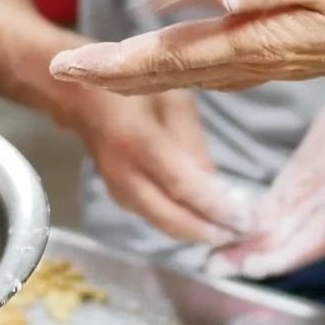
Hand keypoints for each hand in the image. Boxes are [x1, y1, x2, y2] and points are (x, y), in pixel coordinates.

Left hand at [57, 0, 324, 94]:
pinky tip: (175, 68)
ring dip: (141, 75)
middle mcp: (259, 58)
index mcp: (260, 41)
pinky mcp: (289, 54)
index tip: (66, 65)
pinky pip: (218, 68)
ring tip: (99, 71)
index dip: (114, 61)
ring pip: (191, 73)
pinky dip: (182, 71)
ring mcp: (274, 60)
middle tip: (59, 73)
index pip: (170, 56)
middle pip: (169, 73)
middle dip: (112, 74)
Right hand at [60, 87, 252, 246]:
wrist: (78, 96)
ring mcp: (116, 187)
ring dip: (194, 231)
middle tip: (242, 235)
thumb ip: (194, 145)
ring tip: (228, 232)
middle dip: (207, 231)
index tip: (246, 219)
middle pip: (169, 216)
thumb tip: (218, 187)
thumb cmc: (133, 89)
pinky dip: (177, 223)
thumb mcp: (172, 102)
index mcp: (139, 141)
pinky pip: (152, 216)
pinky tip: (200, 221)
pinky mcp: (116, 195)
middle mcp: (124, 172)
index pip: (182, 186)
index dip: (214, 207)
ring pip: (160, 221)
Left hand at [215, 75, 324, 280]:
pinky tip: (228, 225)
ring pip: (277, 228)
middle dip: (254, 258)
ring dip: (248, 244)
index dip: (283, 259)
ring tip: (213, 255)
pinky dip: (254, 219)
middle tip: (214, 267)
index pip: (311, 243)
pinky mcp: (302, 177)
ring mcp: (313, 195)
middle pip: (287, 243)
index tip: (252, 269)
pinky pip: (276, 205)